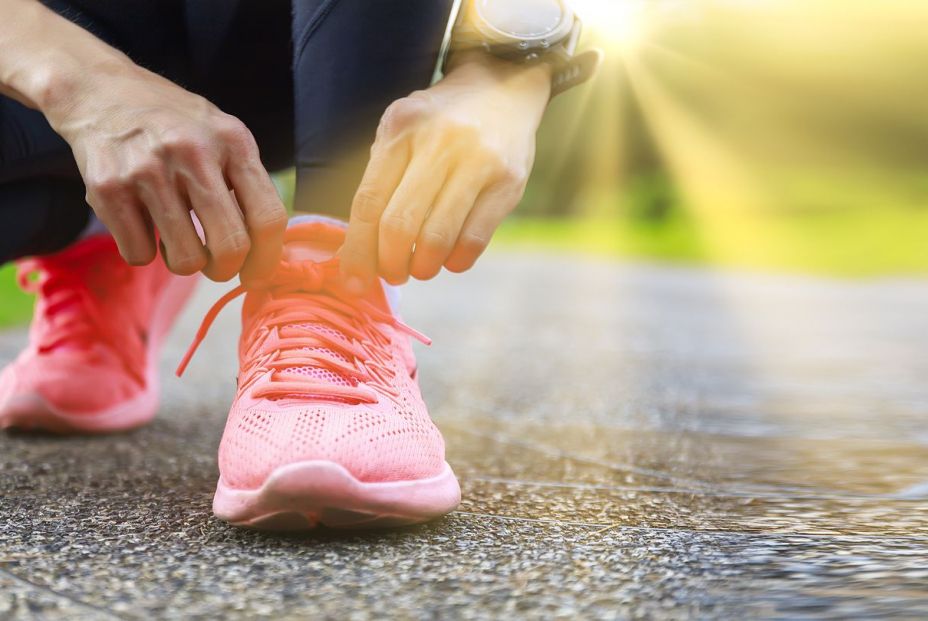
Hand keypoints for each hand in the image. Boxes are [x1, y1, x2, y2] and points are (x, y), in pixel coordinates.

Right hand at [51, 65, 287, 280]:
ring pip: (186, 260)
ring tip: (178, 239)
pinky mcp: (107, 188)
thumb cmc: (175, 125)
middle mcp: (192, 152)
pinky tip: (142, 223)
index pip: (268, 217)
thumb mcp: (223, 135)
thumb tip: (267, 253)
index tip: (258, 274)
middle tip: (217, 266)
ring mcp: (148, 170)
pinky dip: (143, 251)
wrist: (101, 91)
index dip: (268, 258)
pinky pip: (139, 254)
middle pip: (230, 246)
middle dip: (226, 269)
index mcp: (232, 141)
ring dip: (185, 262)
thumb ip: (248, 183)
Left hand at [339, 53, 551, 290]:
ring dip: (423, 267)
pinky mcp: (508, 182)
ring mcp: (477, 162)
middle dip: (390, 264)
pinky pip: (474, 240)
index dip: (357, 250)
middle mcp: (438, 144)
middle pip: (399, 225)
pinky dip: (456, 261)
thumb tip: (355, 252)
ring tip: (420, 267)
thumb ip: (380, 181)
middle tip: (392, 274)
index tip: (353, 281)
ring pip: (437, 238)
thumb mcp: (401, 132)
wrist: (504, 86)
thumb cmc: (440, 122)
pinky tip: (450, 258)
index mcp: (401, 130)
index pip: (369, 203)